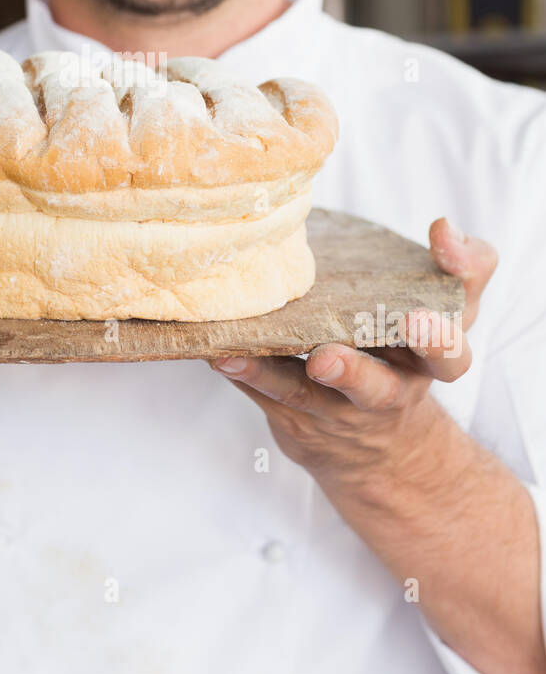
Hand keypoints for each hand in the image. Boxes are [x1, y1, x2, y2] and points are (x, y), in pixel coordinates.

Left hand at [208, 216, 498, 485]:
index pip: (447, 358)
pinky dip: (237, 371)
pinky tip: (210, 348)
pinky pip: (262, 395)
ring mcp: (335, 414)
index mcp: (428, 367)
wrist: (379, 446)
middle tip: (325, 359)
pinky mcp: (293, 420)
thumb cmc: (410, 355)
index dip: (437, 340)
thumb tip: (446, 227)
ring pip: (300, 397)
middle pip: (374, 391)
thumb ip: (464, 268)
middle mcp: (385, 397)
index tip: (420, 319)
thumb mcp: (449, 315)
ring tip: (232, 354)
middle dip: (352, 374)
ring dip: (266, 374)